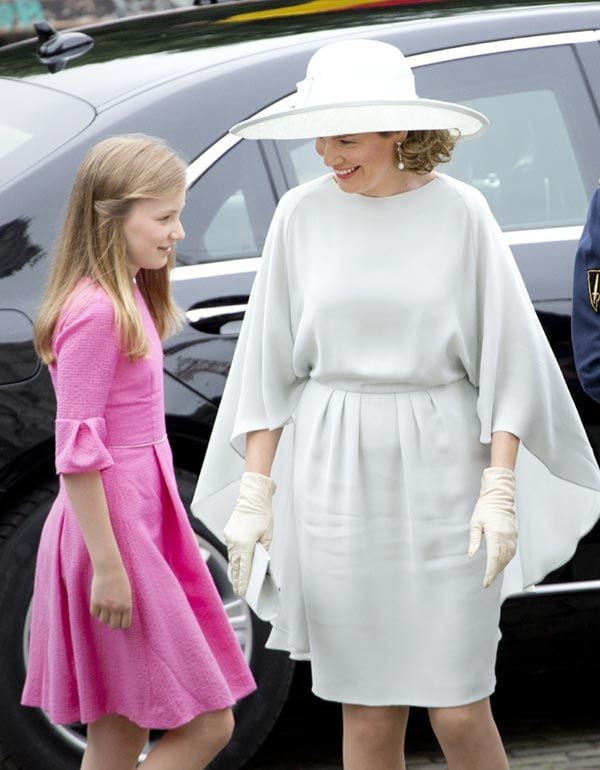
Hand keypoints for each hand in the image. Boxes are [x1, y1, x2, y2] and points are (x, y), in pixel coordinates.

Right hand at [90, 563, 131, 628]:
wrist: (109, 568)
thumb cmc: (120, 579)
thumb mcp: (127, 593)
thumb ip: (124, 606)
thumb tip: (120, 619)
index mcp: (127, 605)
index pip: (125, 624)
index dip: (122, 623)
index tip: (120, 620)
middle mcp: (116, 607)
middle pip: (113, 625)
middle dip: (113, 622)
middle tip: (112, 616)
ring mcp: (105, 605)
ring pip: (103, 620)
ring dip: (104, 616)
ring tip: (105, 608)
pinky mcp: (95, 602)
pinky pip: (94, 614)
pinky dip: (96, 611)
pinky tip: (99, 604)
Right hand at [223, 471, 275, 596]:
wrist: (252, 498)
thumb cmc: (262, 514)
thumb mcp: (267, 536)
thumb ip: (262, 551)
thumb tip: (259, 562)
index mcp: (246, 544)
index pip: (244, 569)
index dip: (243, 582)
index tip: (242, 591)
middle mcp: (235, 542)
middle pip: (235, 566)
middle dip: (237, 579)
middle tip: (239, 590)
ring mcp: (230, 538)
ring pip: (231, 558)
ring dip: (235, 569)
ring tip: (237, 580)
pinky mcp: (228, 533)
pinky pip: (230, 549)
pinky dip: (233, 557)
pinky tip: (235, 563)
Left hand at [468, 467, 516, 587]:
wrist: (499, 498)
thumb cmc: (485, 508)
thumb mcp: (475, 523)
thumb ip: (474, 540)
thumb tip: (471, 554)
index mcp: (495, 535)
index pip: (493, 559)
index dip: (490, 573)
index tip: (486, 582)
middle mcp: (506, 538)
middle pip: (501, 561)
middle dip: (494, 572)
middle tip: (487, 581)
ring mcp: (512, 537)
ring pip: (508, 558)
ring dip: (501, 567)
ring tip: (492, 574)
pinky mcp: (514, 536)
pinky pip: (511, 552)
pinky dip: (506, 560)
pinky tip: (500, 563)